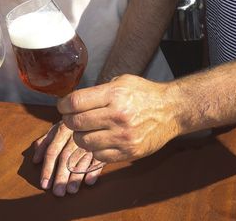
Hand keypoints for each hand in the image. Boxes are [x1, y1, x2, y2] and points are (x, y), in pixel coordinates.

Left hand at [32, 121, 103, 195]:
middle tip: (58, 192)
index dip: (47, 169)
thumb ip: (45, 142)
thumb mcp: (57, 128)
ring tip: (71, 190)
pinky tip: (89, 181)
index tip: (44, 185)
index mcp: (62, 130)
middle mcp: (75, 135)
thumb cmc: (71, 124)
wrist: (94, 111)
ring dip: (77, 175)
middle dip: (61, 176)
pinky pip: (99, 158)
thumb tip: (35, 160)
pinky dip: (94, 169)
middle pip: (66, 157)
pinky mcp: (103, 145)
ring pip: (82, 159)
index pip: (52, 151)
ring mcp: (89, 140)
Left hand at [58, 74, 182, 164]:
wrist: (172, 110)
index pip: (75, 102)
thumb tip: (73, 100)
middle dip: (69, 121)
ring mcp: (123, 136)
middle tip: (72, 119)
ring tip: (87, 130)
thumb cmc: (145, 94)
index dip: (63, 105)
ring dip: (81, 136)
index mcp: (115, 94)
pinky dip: (95, 149)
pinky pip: (98, 155)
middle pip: (76, 123)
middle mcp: (118, 115)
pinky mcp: (128, 152)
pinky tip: (101, 140)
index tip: (62, 106)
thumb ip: (99, 90)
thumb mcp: (123, 81)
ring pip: (84, 142)